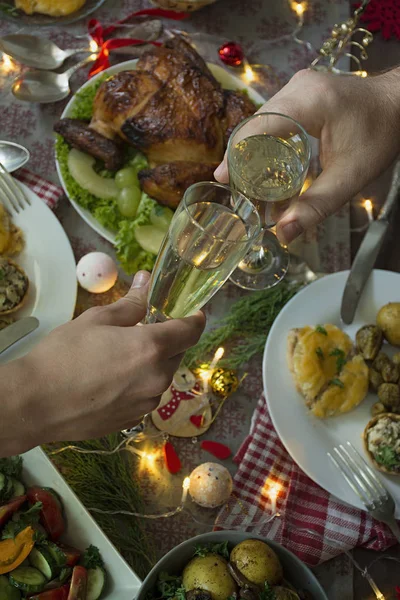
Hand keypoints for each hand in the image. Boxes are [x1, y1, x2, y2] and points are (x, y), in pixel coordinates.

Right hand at [17, 271, 204, 447]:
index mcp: (151, 348)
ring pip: (160, 376)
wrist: (35, 404)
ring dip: (151, 364)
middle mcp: (157, 379)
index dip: (195, 318)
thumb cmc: (63, 356)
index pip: (191, 331)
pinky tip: (110, 380)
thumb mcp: (97, 319)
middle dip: (167, 341)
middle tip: (143, 331)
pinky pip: (145, 396)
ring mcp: (146, 403)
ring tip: (119, 357)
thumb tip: (146, 282)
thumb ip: (131, 303)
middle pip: (176, 354)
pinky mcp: (133, 420)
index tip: (193, 312)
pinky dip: (138, 385)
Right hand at [215, 67, 399, 243]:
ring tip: (250, 183)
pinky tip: (266, 164)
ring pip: (261, 121)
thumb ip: (315, 206)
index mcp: (308, 102)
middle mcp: (297, 87)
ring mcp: (298, 85)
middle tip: (237, 190)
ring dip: (253, 151)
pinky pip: (273, 117)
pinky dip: (266, 141)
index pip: (256, 128)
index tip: (222, 180)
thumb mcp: (349, 177)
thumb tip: (284, 234)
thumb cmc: (380, 136)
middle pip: (254, 125)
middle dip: (243, 159)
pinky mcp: (300, 91)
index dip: (235, 155)